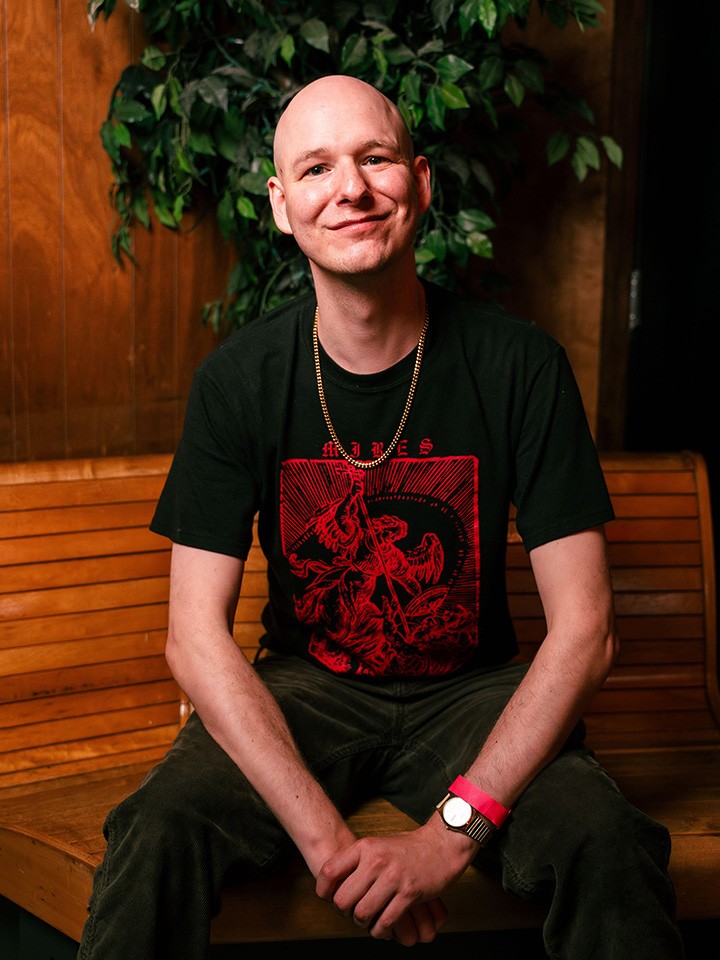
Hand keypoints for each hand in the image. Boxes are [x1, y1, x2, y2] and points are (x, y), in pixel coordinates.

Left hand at [315, 820, 473, 944]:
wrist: (441, 844)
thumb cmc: (408, 847)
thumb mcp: (378, 844)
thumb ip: (358, 861)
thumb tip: (336, 883)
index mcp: (365, 847)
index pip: (329, 871)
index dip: (323, 890)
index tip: (327, 898)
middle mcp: (376, 861)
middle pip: (343, 900)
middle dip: (345, 912)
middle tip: (351, 912)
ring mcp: (393, 878)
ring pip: (362, 914)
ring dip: (363, 923)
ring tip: (369, 920)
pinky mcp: (409, 893)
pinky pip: (386, 922)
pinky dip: (382, 930)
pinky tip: (384, 926)